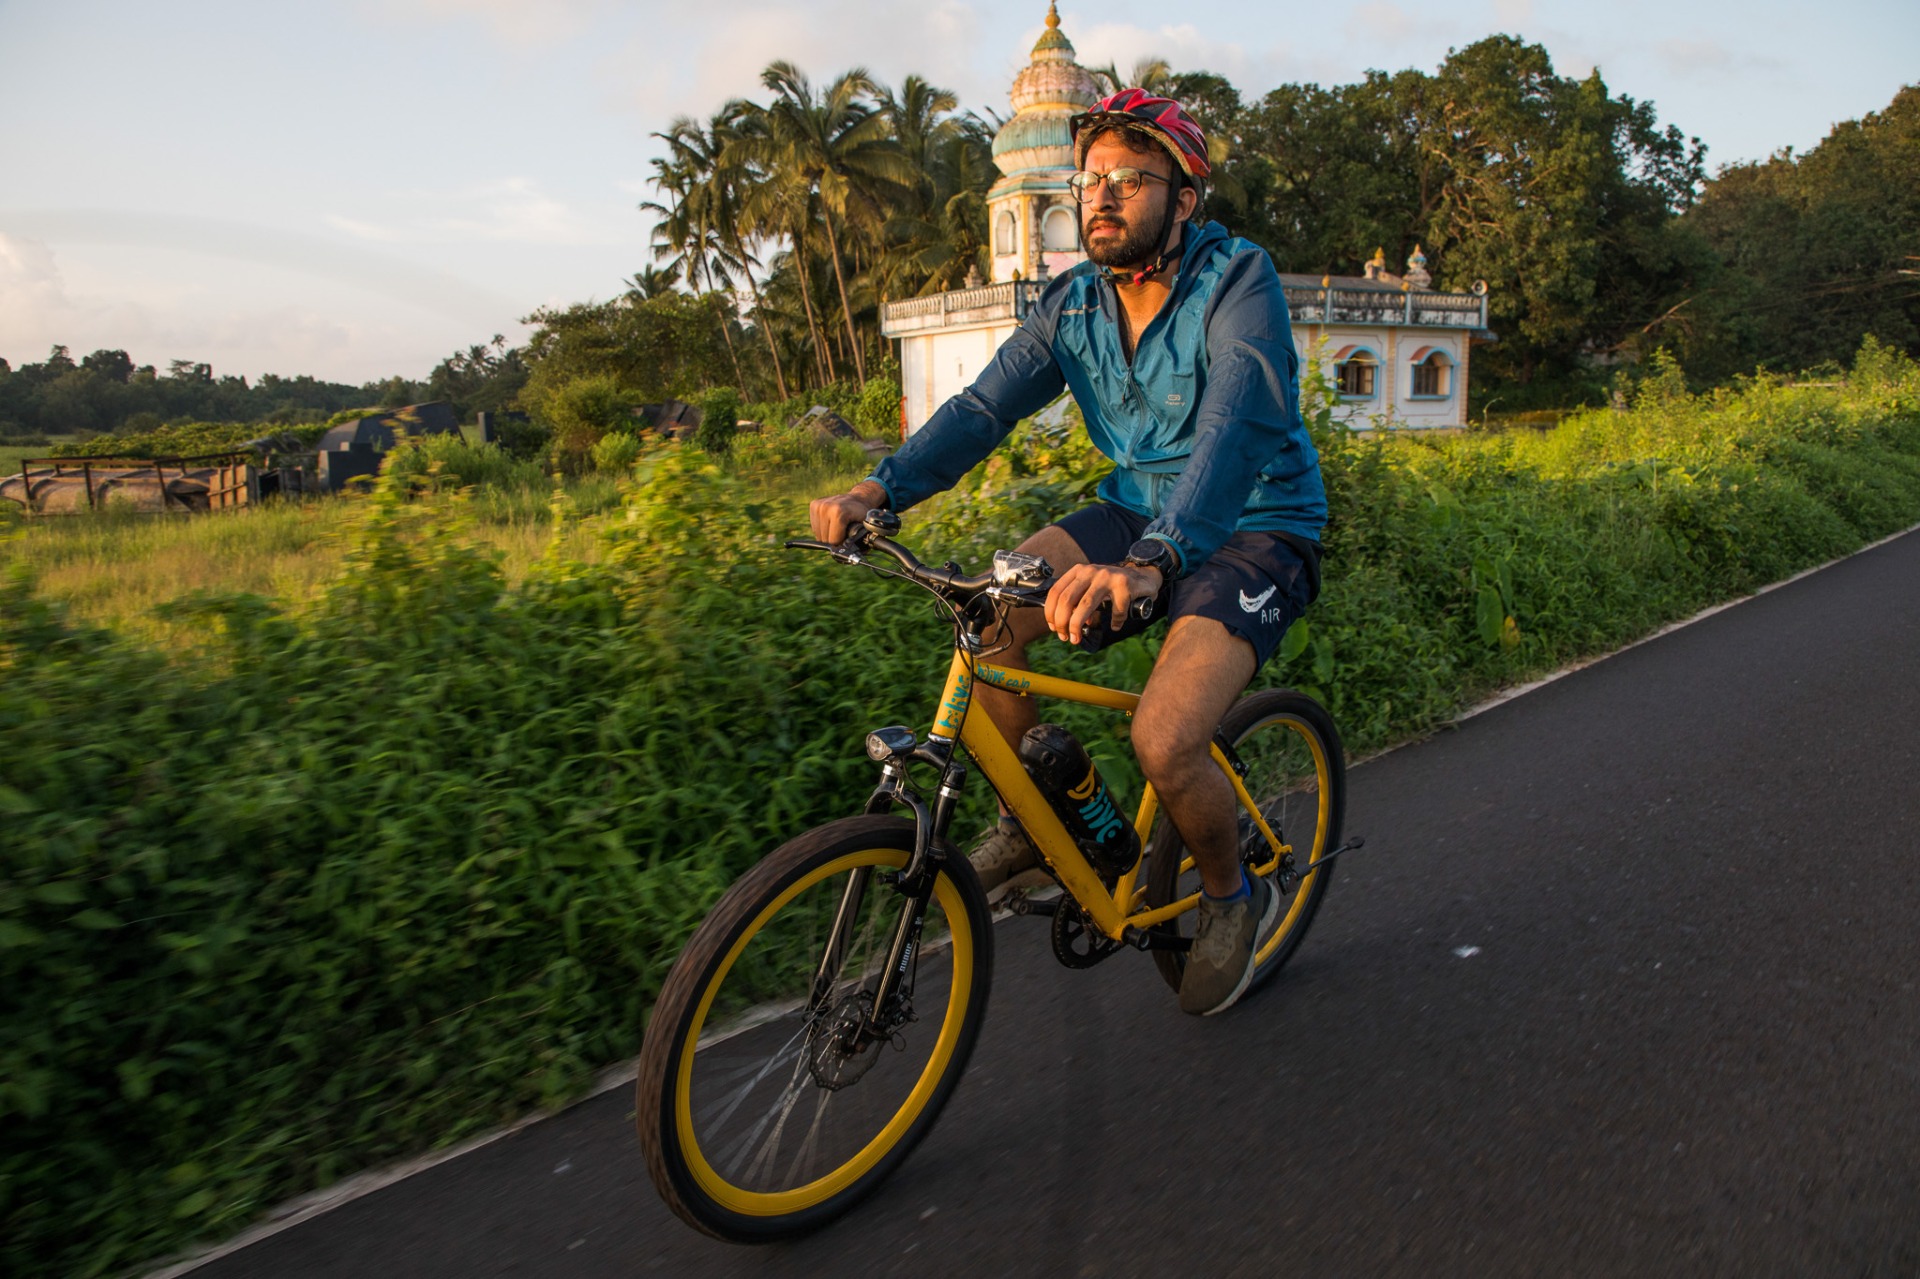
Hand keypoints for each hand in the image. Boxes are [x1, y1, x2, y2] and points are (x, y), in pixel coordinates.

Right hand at [808, 480, 888, 543]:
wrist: (858, 498)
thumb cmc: (862, 515)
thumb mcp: (865, 528)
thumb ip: (861, 542)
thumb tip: (856, 556)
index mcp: (838, 512)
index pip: (833, 541)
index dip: (842, 543)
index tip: (848, 537)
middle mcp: (826, 507)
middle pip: (824, 539)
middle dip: (835, 539)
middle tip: (844, 531)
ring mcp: (818, 505)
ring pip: (818, 534)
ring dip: (828, 535)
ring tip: (838, 526)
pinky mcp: (814, 505)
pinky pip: (815, 527)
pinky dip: (823, 529)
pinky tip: (831, 522)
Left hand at [1045, 562, 1162, 644]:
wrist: (1142, 576)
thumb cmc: (1113, 586)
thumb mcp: (1091, 588)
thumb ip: (1077, 601)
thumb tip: (1064, 623)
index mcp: (1079, 571)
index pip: (1056, 591)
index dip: (1050, 612)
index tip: (1053, 627)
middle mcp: (1090, 572)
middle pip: (1067, 599)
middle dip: (1062, 622)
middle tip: (1064, 636)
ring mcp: (1107, 577)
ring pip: (1085, 605)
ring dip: (1077, 625)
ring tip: (1076, 638)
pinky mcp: (1124, 586)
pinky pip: (1116, 611)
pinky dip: (1115, 622)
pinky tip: (1115, 625)